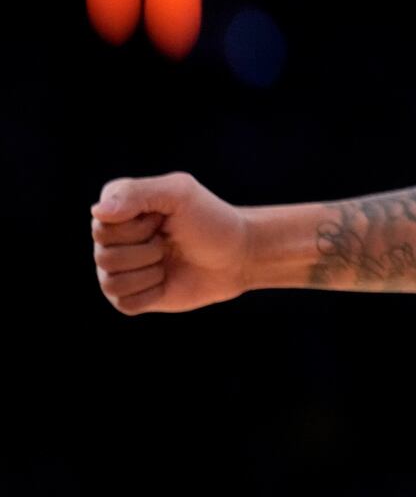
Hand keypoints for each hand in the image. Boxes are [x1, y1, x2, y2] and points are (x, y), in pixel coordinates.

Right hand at [90, 172, 251, 314]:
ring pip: (112, 282)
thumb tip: (98, 212)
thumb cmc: (210, 219)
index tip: (164, 218)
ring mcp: (118, 269)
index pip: (101, 226)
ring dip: (151, 272)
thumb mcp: (180, 194)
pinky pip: (125, 303)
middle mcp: (110, 238)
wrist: (237, 255)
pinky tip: (167, 279)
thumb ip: (137, 193)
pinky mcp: (129, 296)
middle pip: (104, 256)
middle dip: (147, 250)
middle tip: (169, 240)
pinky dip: (152, 293)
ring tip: (168, 259)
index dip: (138, 227)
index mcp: (117, 208)